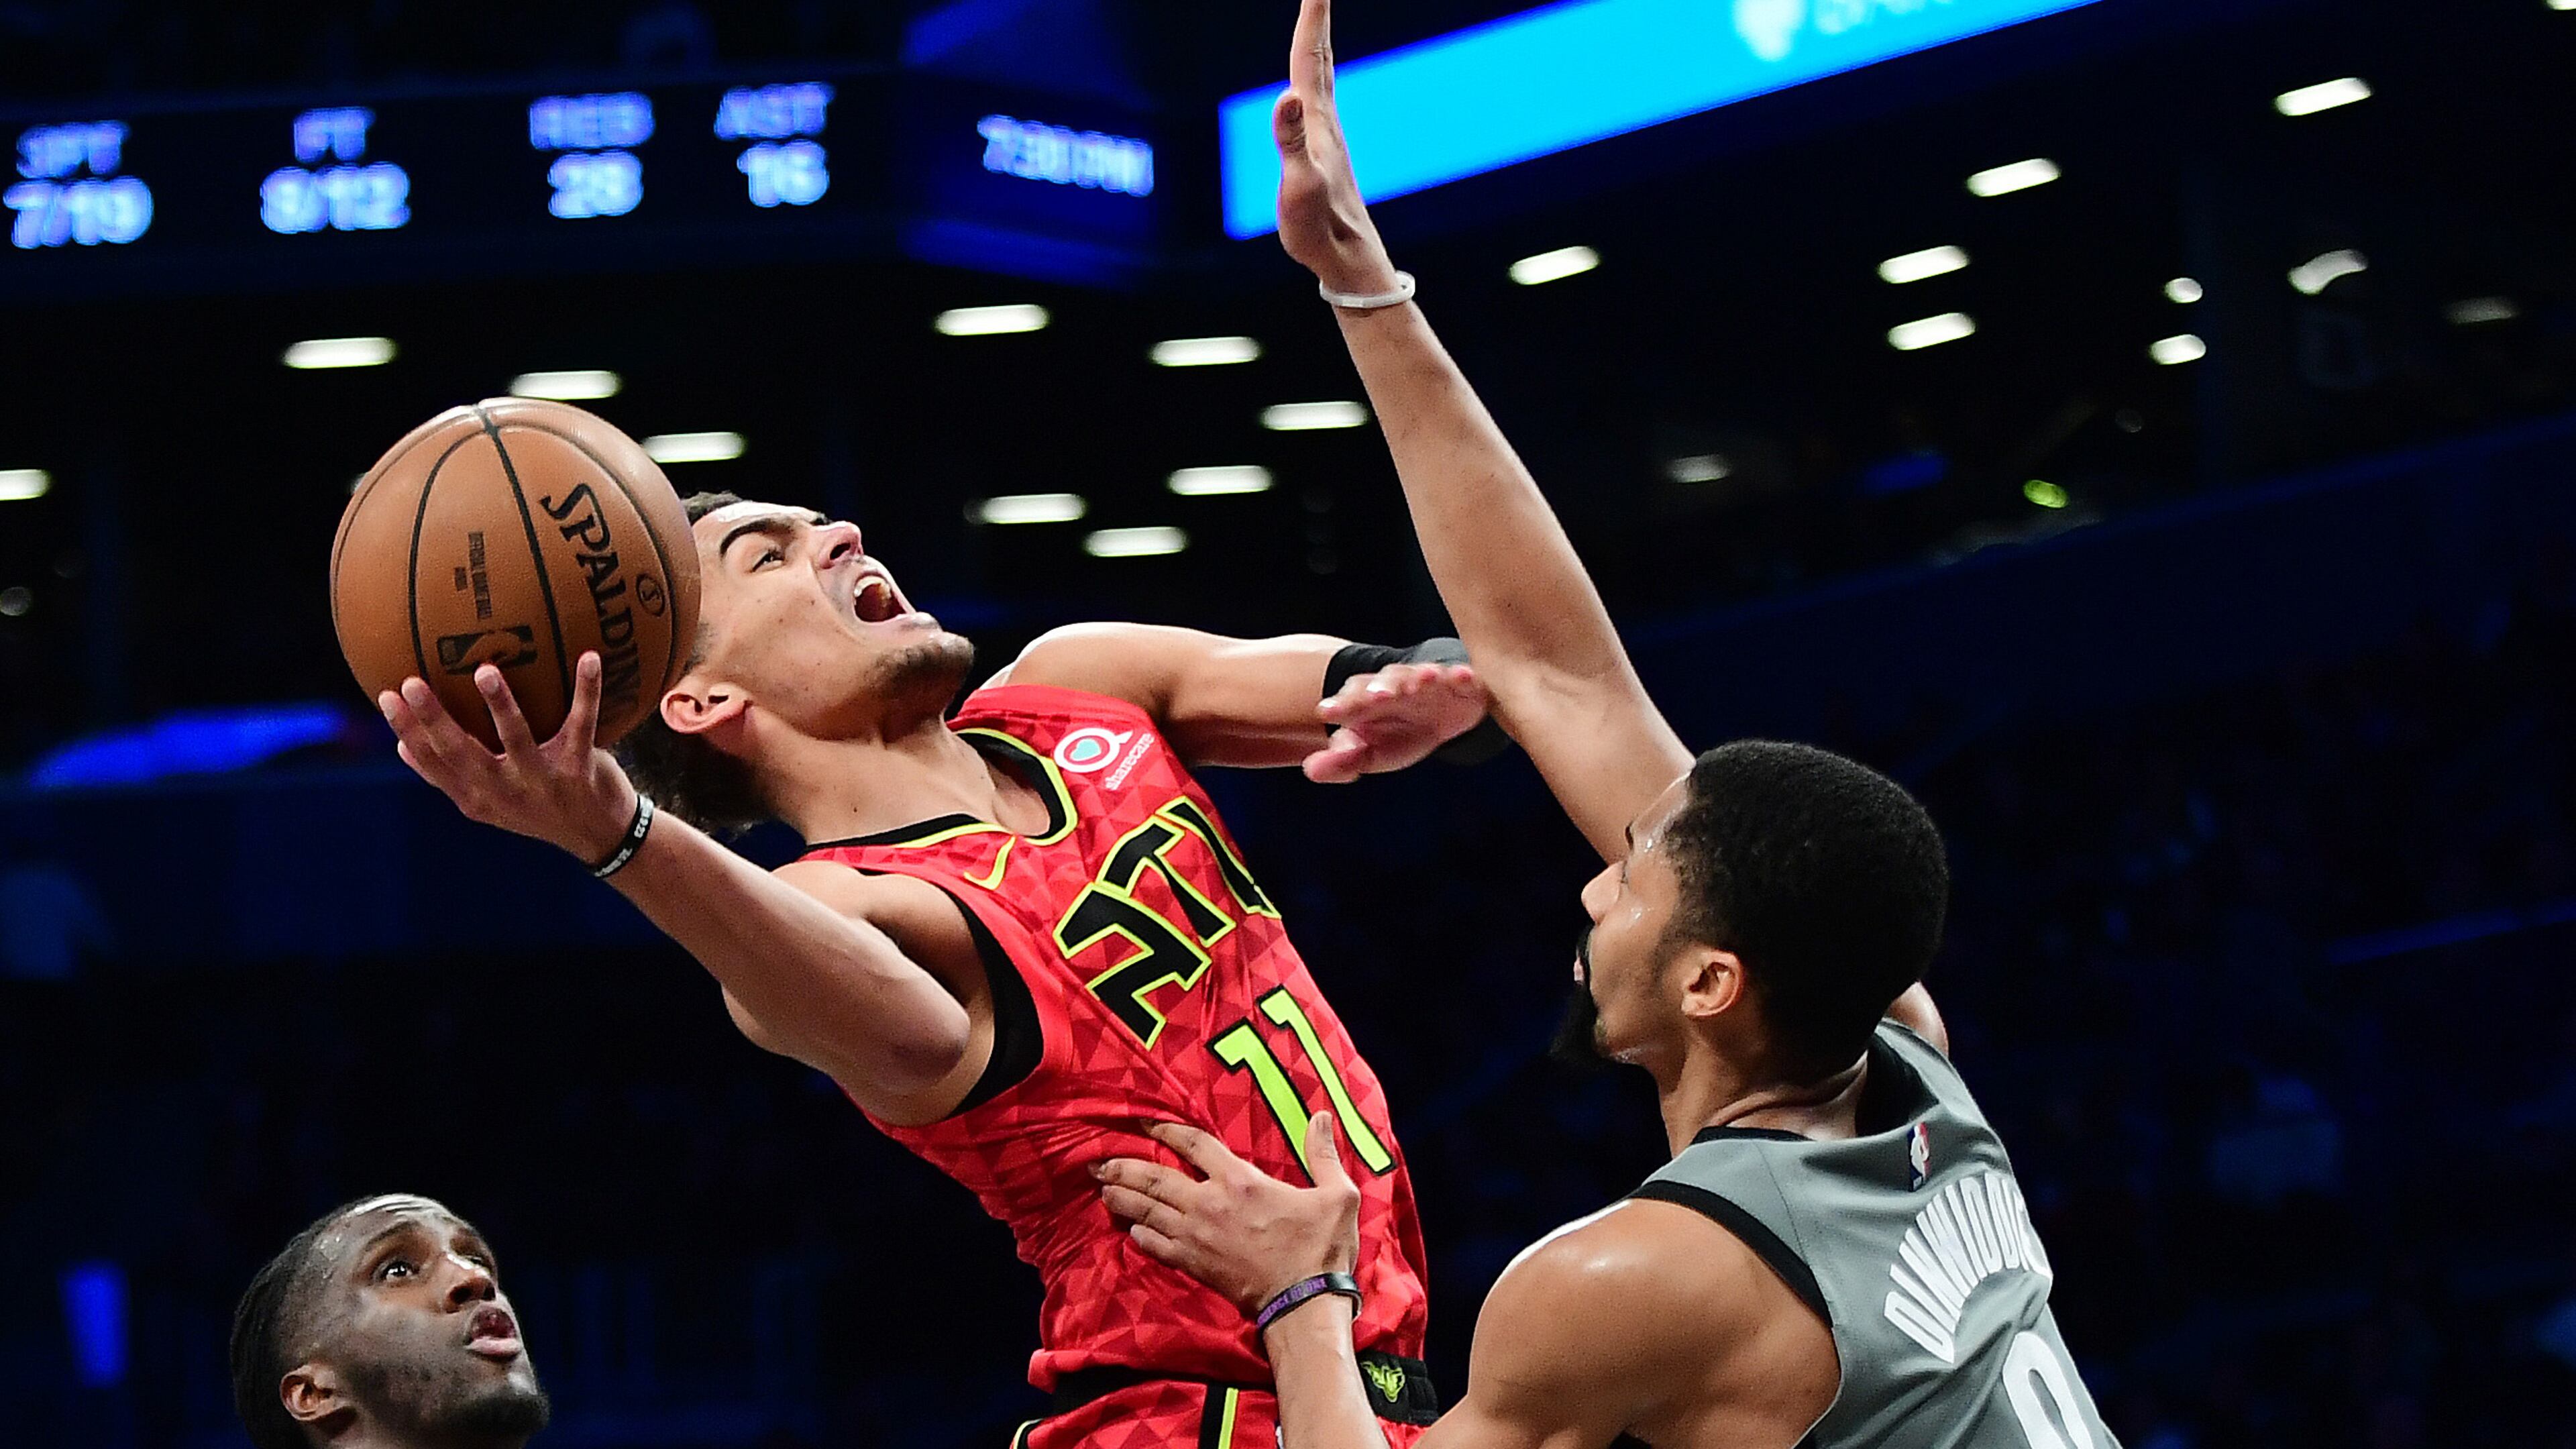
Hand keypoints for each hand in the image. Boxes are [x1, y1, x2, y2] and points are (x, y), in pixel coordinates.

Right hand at [379, 653, 638, 862]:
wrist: (601, 837)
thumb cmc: (537, 806)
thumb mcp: (490, 801)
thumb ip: (449, 776)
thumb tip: (401, 746)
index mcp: (476, 797)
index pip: (431, 763)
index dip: (406, 731)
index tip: (386, 695)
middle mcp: (504, 792)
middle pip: (460, 753)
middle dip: (434, 719)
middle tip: (412, 682)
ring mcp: (542, 783)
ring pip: (516, 739)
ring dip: (500, 704)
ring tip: (485, 670)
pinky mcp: (580, 771)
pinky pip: (583, 723)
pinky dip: (587, 690)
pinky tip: (589, 656)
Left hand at [1096, 1114, 1361, 1316]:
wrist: (1303, 1304)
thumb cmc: (1321, 1248)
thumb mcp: (1337, 1195)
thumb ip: (1324, 1154)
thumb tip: (1320, 1116)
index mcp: (1240, 1181)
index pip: (1192, 1144)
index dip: (1164, 1129)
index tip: (1142, 1122)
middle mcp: (1209, 1204)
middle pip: (1155, 1178)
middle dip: (1124, 1168)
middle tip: (1099, 1162)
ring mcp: (1197, 1237)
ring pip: (1148, 1211)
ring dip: (1123, 1198)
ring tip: (1102, 1189)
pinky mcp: (1195, 1265)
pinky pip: (1157, 1247)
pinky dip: (1140, 1235)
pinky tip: (1131, 1229)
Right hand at [1275, 0, 1401, 297]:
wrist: (1347, 260)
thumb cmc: (1319, 228)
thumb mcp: (1299, 183)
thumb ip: (1292, 140)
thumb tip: (1287, 96)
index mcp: (1317, 122)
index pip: (1310, 58)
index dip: (1311, 19)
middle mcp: (1324, 122)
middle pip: (1318, 58)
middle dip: (1314, 20)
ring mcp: (1325, 137)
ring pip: (1320, 78)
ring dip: (1314, 45)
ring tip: (1312, 22)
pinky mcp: (1322, 154)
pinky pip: (1314, 102)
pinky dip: (1310, 80)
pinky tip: (1307, 87)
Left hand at [1304, 662, 1489, 782]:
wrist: (1444, 716)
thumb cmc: (1399, 734)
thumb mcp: (1373, 754)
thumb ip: (1342, 762)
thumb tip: (1309, 770)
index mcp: (1370, 701)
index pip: (1351, 698)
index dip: (1341, 704)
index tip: (1327, 713)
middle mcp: (1397, 686)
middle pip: (1385, 682)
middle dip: (1381, 688)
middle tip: (1376, 698)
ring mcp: (1429, 682)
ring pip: (1420, 674)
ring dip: (1420, 676)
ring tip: (1423, 680)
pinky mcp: (1459, 683)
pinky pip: (1460, 676)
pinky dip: (1462, 675)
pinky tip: (1462, 676)